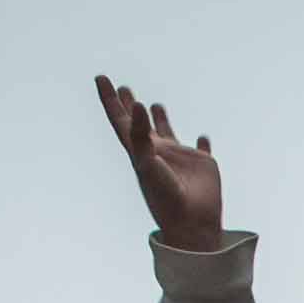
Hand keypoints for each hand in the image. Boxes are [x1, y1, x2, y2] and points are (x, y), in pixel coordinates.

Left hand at [95, 75, 222, 252]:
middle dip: (129, 105)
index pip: (121, 120)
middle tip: (122, 87)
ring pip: (167, 133)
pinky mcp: (202, 164)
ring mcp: (179, 158)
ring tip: (156, 105)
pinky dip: (202, 142)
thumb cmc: (164, 197)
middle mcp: (156, 152)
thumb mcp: (146, 163)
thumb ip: (140, 135)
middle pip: (139, 124)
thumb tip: (139, 105)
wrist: (190, 224)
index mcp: (139, 151)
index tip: (100, 78)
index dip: (109, 100)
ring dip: (160, 120)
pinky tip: (202, 137)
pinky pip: (201, 148)